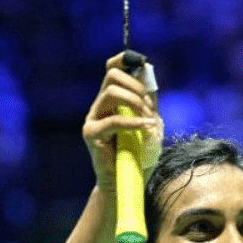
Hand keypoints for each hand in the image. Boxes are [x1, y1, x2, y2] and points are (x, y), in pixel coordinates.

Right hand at [82, 52, 161, 191]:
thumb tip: (149, 73)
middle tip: (150, 108)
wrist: (127, 182)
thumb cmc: (140, 155)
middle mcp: (100, 106)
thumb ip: (149, 101)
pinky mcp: (92, 134)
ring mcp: (93, 119)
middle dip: (137, 87)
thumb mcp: (150, 123)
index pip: (112, 69)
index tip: (142, 62)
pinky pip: (113, 120)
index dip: (124, 60)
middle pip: (112, 75)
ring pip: (111, 92)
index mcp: (112, 100)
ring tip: (148, 120)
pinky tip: (147, 128)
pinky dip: (134, 122)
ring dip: (136, 102)